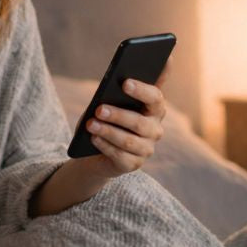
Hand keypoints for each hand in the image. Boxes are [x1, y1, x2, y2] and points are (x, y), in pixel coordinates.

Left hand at [76, 56, 171, 179]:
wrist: (94, 150)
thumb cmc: (105, 119)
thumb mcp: (107, 103)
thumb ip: (113, 96)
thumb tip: (107, 93)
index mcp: (153, 108)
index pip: (155, 97)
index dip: (142, 90)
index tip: (125, 83)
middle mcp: (155, 128)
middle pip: (141, 122)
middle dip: (118, 115)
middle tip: (99, 109)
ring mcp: (147, 148)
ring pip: (129, 141)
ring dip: (108, 131)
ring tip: (91, 124)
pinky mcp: (134, 164)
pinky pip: (120, 156)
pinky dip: (105, 146)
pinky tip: (94, 138)